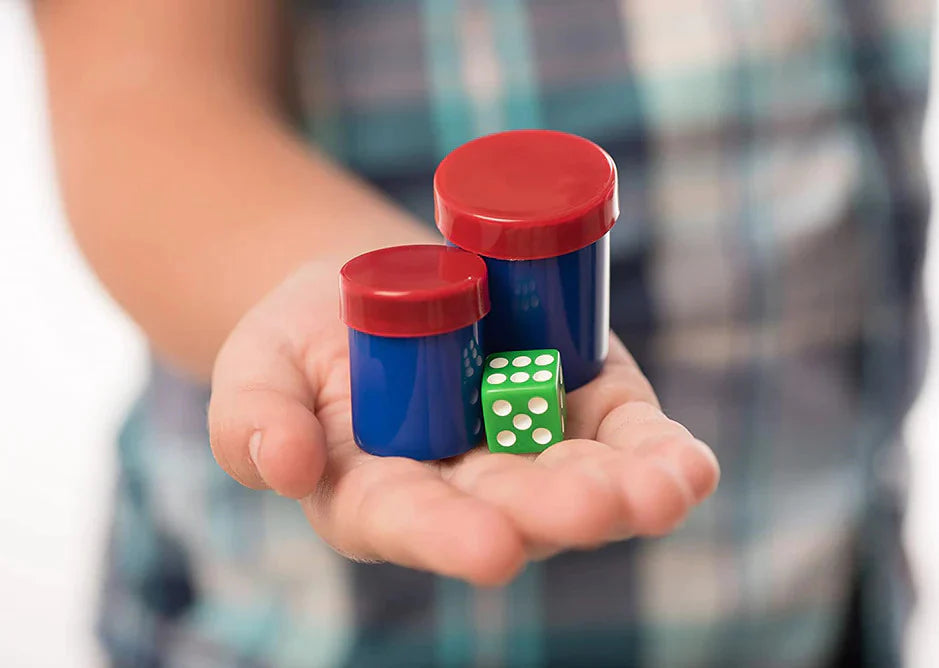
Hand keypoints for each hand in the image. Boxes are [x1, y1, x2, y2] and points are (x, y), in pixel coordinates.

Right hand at [208, 259, 718, 584]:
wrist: (371, 292)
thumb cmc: (303, 343)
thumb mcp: (255, 369)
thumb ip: (250, 420)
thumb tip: (282, 465)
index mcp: (382, 496)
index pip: (415, 524)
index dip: (451, 537)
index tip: (491, 548)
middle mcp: (466, 488)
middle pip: (515, 507)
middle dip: (556, 509)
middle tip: (595, 507)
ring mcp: (529, 446)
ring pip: (583, 478)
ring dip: (629, 489)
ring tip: (667, 490)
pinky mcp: (579, 402)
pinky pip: (625, 434)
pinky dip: (660, 451)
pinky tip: (690, 466)